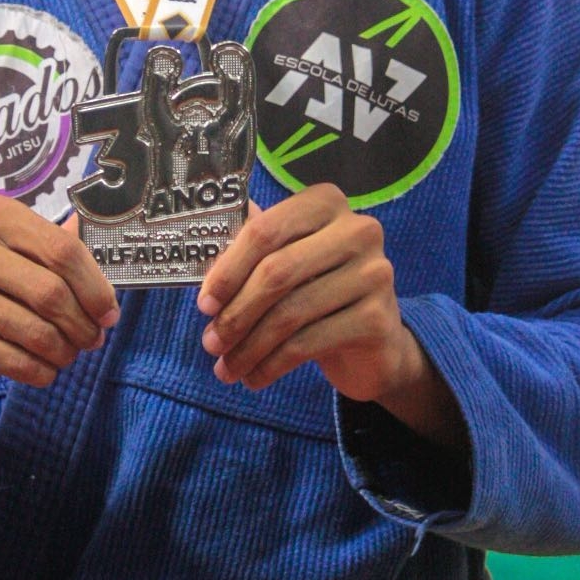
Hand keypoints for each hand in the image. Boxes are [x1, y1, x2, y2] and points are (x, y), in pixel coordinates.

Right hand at [0, 200, 118, 439]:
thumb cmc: (2, 287)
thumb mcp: (32, 257)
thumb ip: (67, 249)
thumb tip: (113, 249)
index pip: (62, 249)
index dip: (95, 287)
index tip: (109, 312)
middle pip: (50, 292)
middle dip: (81, 324)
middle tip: (93, 339)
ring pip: (34, 330)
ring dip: (63, 351)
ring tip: (68, 354)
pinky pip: (13, 360)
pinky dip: (40, 371)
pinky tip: (45, 369)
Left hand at [196, 186, 463, 448]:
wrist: (375, 342)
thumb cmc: (320, 292)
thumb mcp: (286, 262)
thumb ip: (251, 248)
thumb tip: (202, 246)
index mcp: (326, 203)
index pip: (265, 230)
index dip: (229, 269)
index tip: (204, 303)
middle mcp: (357, 230)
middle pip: (276, 272)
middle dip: (236, 314)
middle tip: (211, 343)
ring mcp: (373, 273)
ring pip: (290, 312)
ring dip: (249, 346)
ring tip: (227, 368)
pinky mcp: (377, 318)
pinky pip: (309, 343)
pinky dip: (272, 364)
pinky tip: (255, 377)